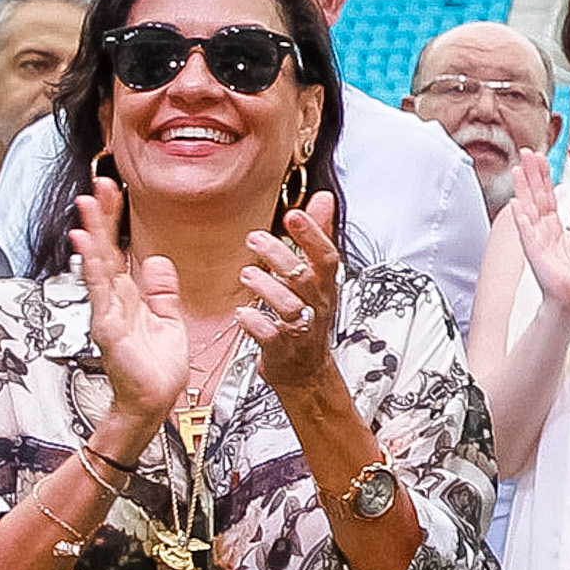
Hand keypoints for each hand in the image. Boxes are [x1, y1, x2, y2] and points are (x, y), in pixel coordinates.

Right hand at [74, 181, 189, 421]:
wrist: (157, 400)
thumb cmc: (158, 364)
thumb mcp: (167, 317)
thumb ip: (161, 289)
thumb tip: (158, 260)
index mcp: (129, 296)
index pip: (118, 250)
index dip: (114, 222)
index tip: (112, 192)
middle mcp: (114, 301)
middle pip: (104, 252)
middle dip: (100, 219)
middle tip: (95, 187)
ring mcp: (109, 314)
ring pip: (99, 268)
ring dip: (93, 237)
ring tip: (86, 209)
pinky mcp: (110, 331)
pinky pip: (102, 297)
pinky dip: (95, 273)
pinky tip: (88, 252)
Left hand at [236, 195, 344, 388]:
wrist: (305, 368)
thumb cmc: (309, 316)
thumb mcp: (319, 276)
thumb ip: (319, 236)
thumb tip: (323, 200)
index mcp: (326, 285)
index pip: (326, 256)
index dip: (312, 235)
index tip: (294, 214)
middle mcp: (317, 304)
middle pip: (305, 277)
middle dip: (281, 256)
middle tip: (255, 239)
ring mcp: (302, 328)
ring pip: (290, 306)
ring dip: (267, 288)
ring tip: (246, 274)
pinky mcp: (283, 348)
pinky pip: (270, 335)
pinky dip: (255, 323)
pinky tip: (242, 312)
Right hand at [508, 146, 569, 311]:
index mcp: (556, 227)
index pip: (548, 195)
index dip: (544, 176)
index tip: (541, 156)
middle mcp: (544, 231)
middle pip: (536, 196)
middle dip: (531, 174)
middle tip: (527, 152)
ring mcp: (537, 241)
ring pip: (529, 208)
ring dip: (523, 189)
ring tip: (517, 170)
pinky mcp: (536, 253)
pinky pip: (527, 231)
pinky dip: (522, 217)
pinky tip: (516, 203)